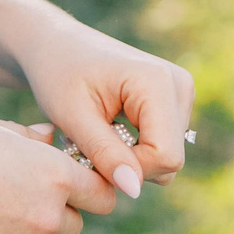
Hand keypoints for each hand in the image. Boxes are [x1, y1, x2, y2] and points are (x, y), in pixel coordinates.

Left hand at [11, 11, 195, 197]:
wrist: (53, 44)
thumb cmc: (57, 73)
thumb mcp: (72, 116)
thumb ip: (104, 153)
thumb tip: (133, 189)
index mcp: (157, 81)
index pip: (165, 156)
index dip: (129, 168)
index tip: (91, 153)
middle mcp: (179, 85)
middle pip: (170, 160)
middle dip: (128, 164)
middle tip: (88, 142)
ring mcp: (180, 92)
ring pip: (167, 157)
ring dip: (130, 157)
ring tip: (97, 132)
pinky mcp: (174, 101)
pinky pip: (163, 145)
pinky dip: (135, 147)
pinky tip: (110, 127)